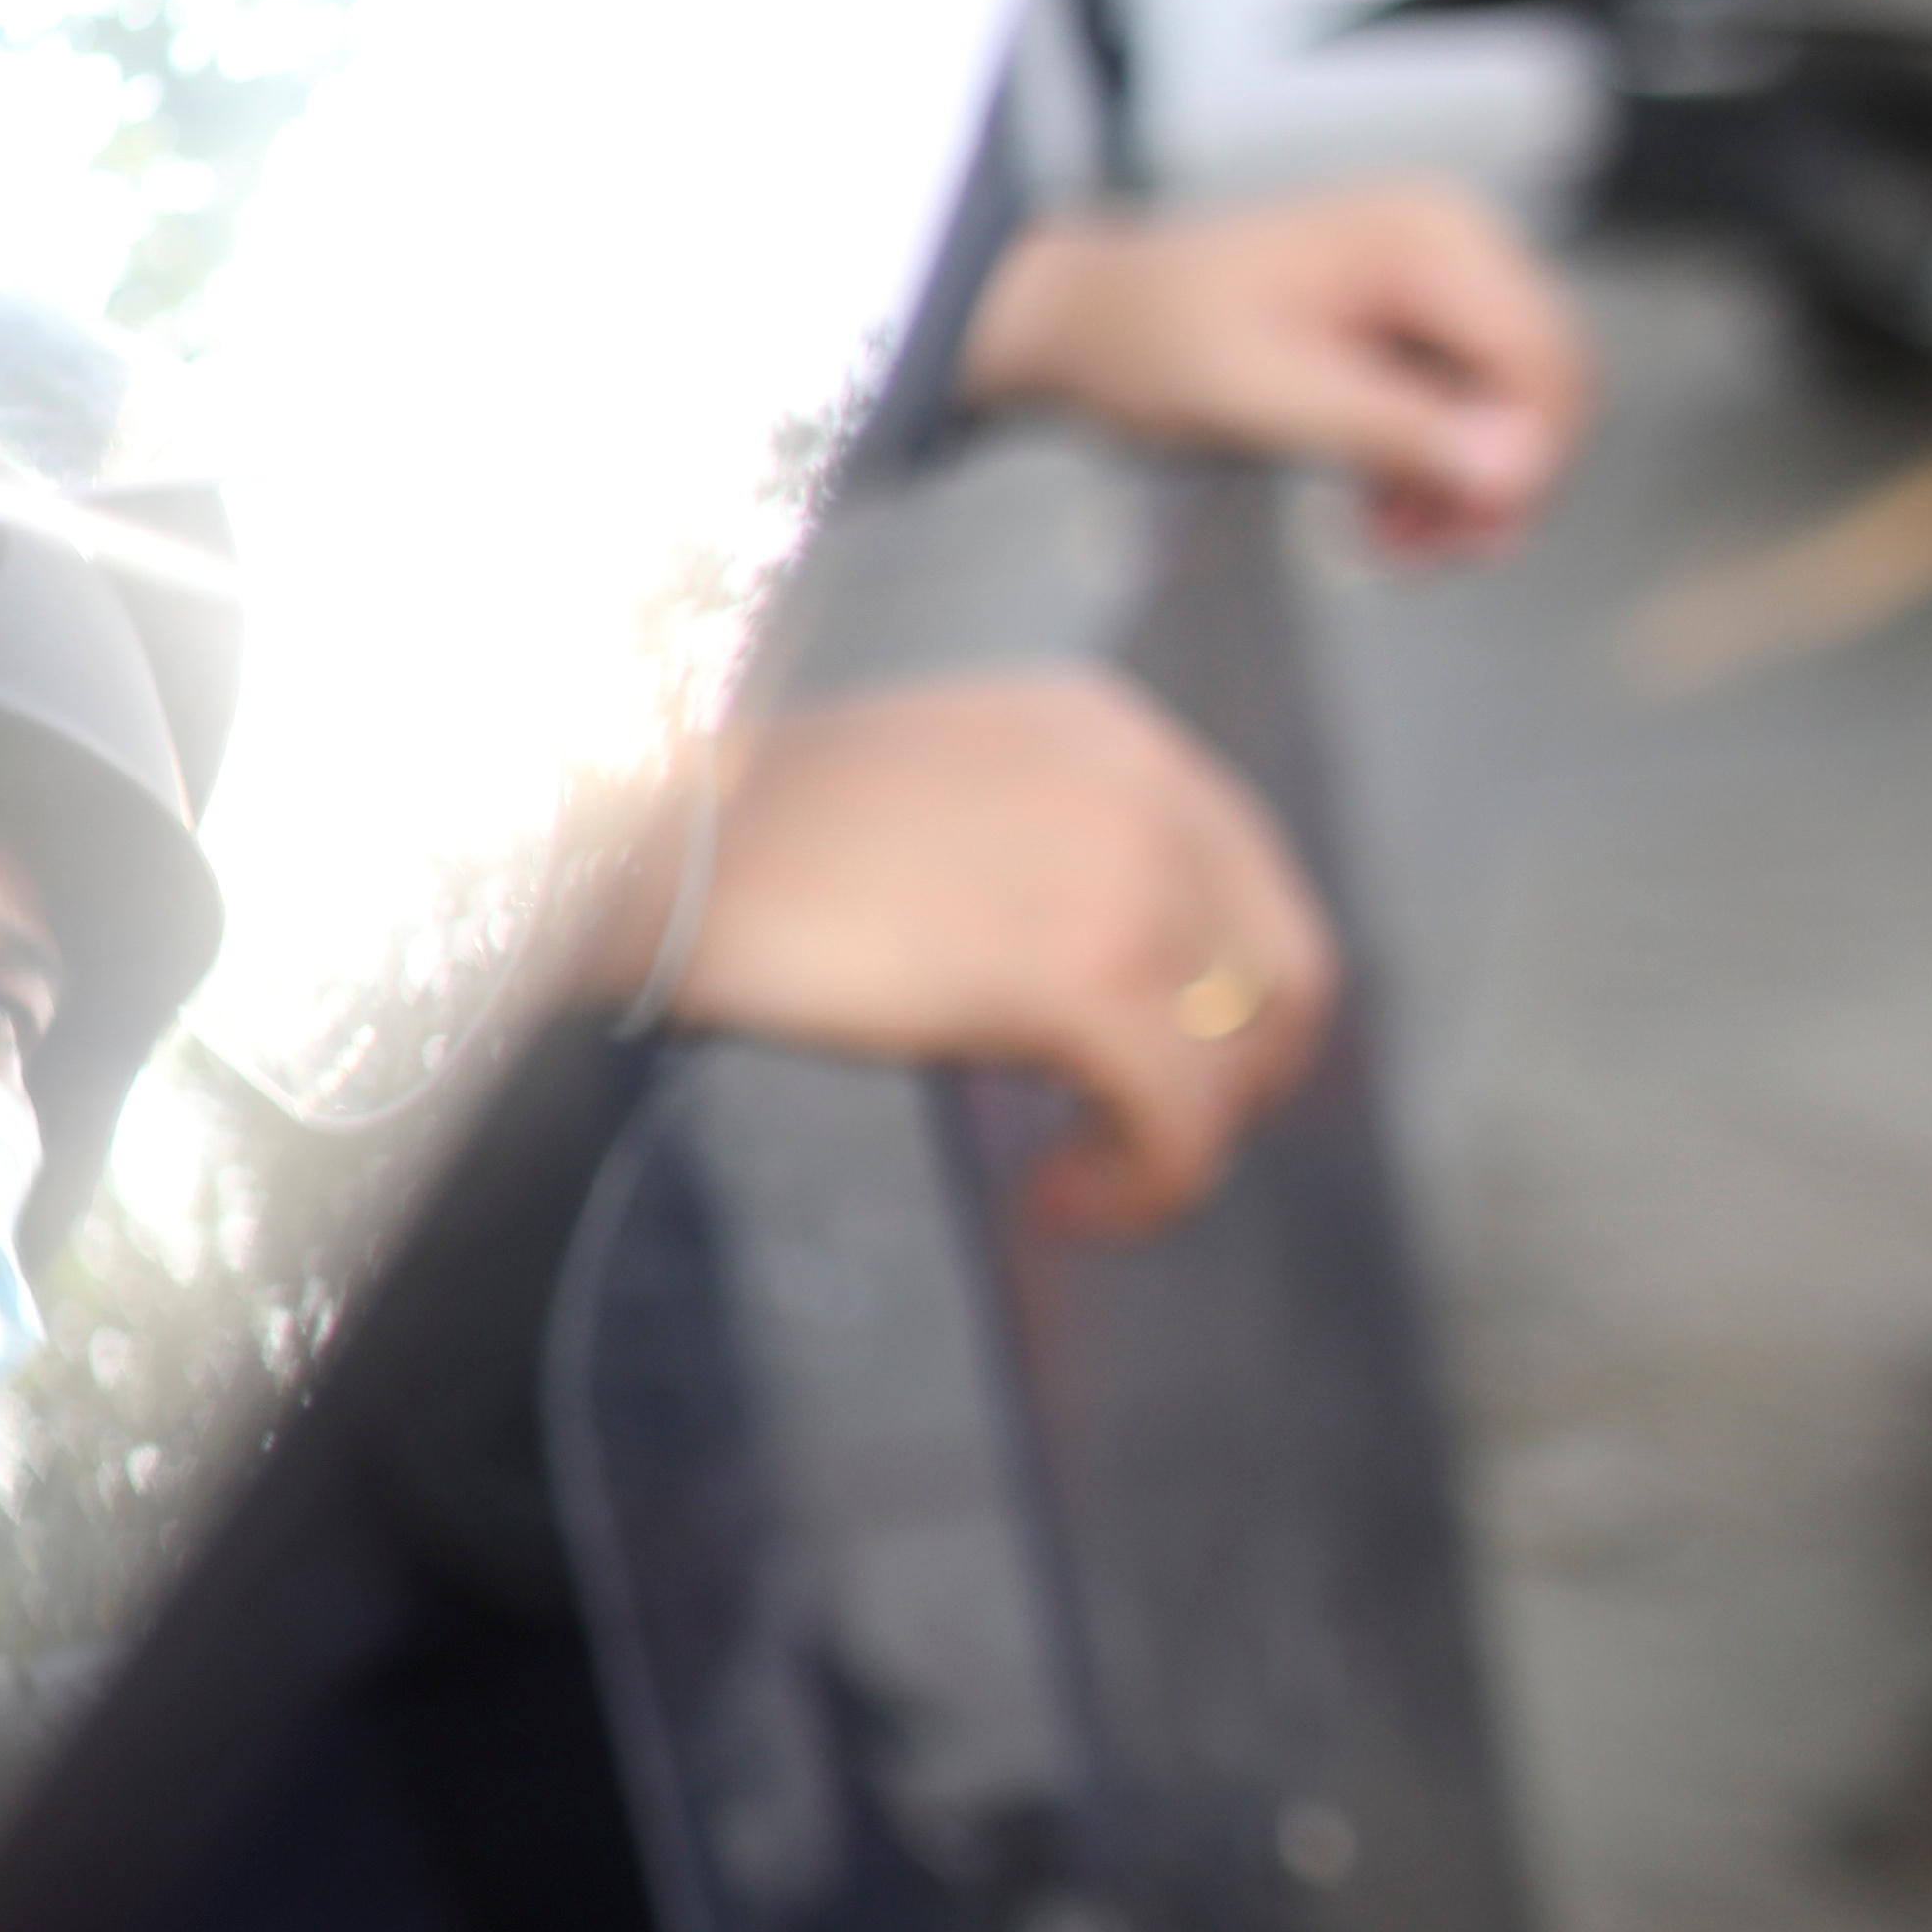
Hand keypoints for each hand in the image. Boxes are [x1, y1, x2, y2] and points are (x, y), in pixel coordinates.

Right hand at [658, 668, 1340, 1239]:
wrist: (648, 846)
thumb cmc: (747, 843)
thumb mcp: (938, 800)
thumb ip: (1044, 848)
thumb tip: (1112, 982)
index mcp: (1110, 730)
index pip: (1248, 881)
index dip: (1230, 1000)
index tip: (1159, 1070)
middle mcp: (1148, 786)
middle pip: (1283, 972)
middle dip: (1234, 1080)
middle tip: (1143, 1142)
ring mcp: (1127, 876)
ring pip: (1236, 1059)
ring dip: (1171, 1146)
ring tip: (1074, 1182)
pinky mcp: (1085, 975)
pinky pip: (1183, 1120)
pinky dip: (1146, 1186)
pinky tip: (1057, 1201)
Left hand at [957, 176, 1592, 558]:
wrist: (1090, 322)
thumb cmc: (1150, 336)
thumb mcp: (1265, 394)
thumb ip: (1391, 427)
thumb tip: (1509, 466)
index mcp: (1423, 237)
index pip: (1540, 356)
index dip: (1529, 456)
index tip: (1478, 535)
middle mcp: (1446, 246)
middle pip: (1539, 385)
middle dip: (1497, 480)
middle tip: (1437, 558)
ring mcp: (1432, 286)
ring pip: (1506, 410)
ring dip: (1461, 490)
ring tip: (1394, 549)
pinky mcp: (1408, 331)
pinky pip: (1461, 415)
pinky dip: (1430, 474)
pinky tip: (1381, 521)